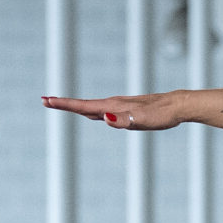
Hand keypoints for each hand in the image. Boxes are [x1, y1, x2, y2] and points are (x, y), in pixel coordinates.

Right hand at [42, 93, 183, 129]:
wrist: (177, 106)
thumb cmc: (161, 115)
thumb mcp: (142, 121)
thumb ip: (122, 121)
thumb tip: (104, 118)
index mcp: (113, 107)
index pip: (84, 106)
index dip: (65, 104)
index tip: (47, 100)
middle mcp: (114, 104)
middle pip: (83, 105)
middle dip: (64, 104)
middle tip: (45, 101)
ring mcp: (120, 106)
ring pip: (92, 107)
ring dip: (76, 107)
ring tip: (61, 105)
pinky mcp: (127, 110)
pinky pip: (103, 111)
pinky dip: (91, 111)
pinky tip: (93, 114)